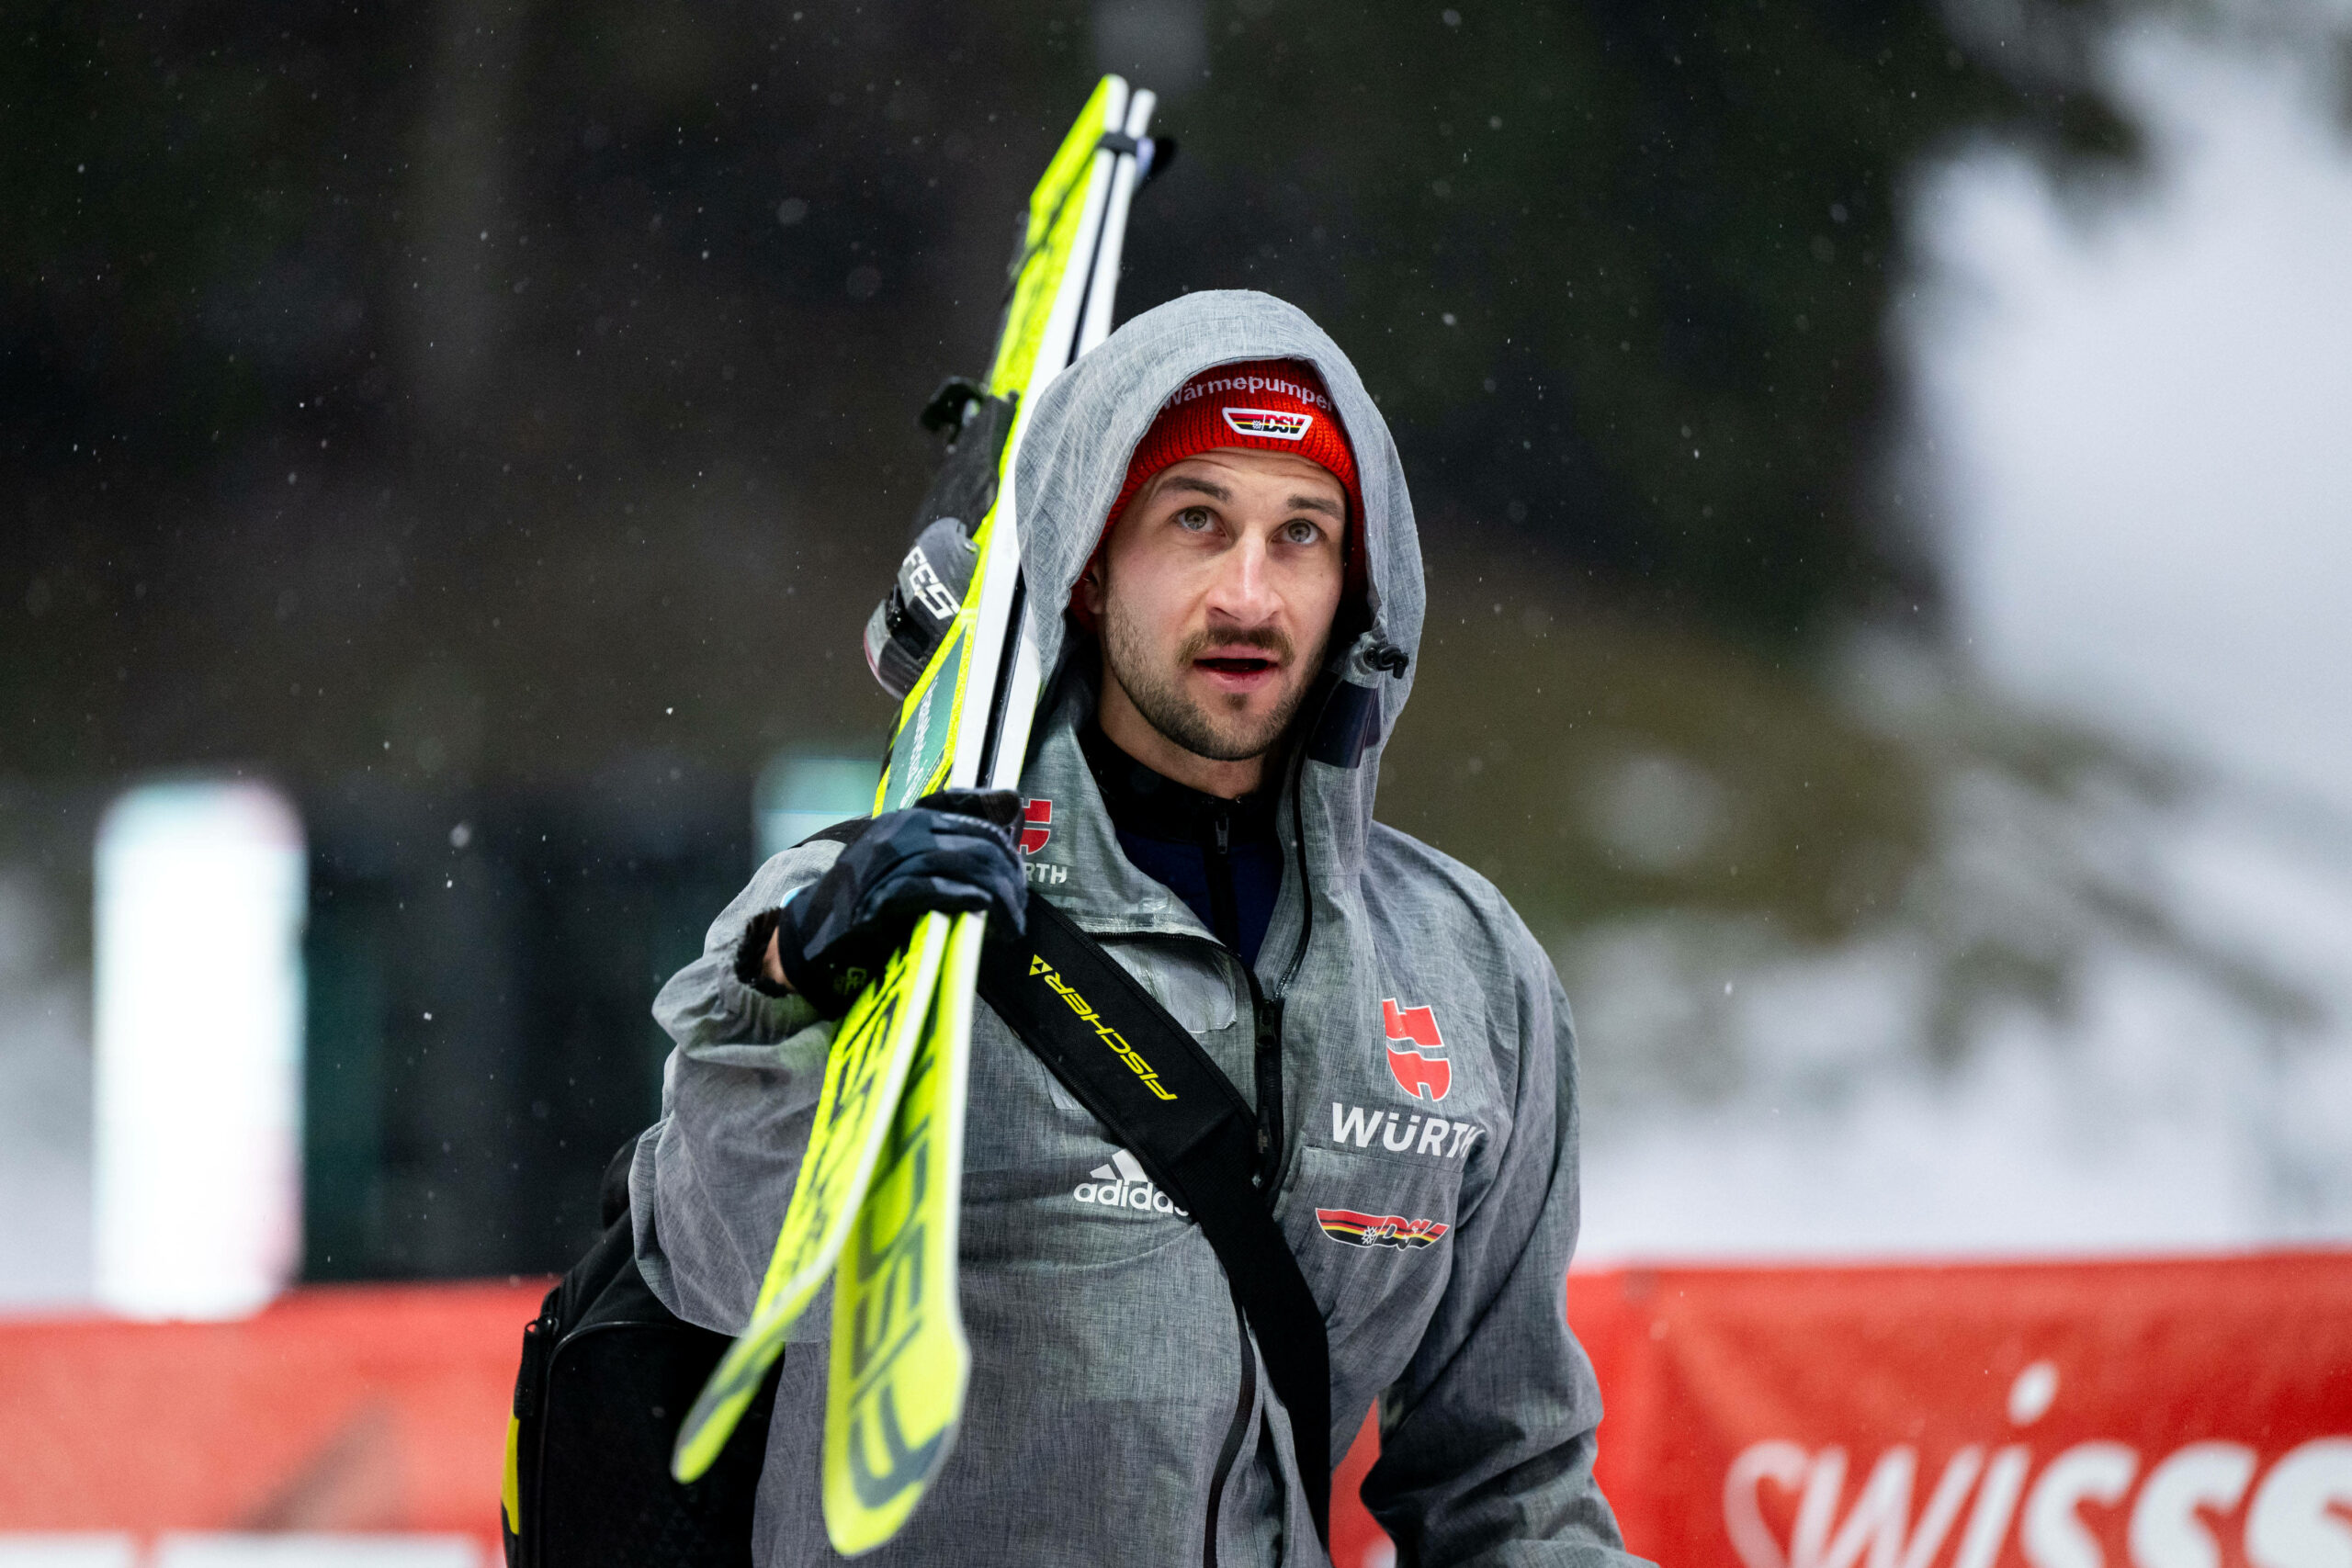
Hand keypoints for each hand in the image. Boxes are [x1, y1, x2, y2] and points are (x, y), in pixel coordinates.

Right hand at [767, 789, 1026, 1016]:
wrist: (810, 933)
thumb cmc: (864, 900)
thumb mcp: (904, 863)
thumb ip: (946, 844)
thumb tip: (1007, 809)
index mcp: (907, 819)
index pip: (971, 812)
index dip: (1004, 842)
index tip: (1018, 874)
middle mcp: (899, 830)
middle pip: (976, 841)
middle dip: (1008, 876)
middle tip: (1018, 908)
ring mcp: (888, 860)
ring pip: (964, 864)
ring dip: (999, 896)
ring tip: (1011, 924)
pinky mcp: (880, 895)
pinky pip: (934, 889)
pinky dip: (965, 897)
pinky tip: (983, 910)